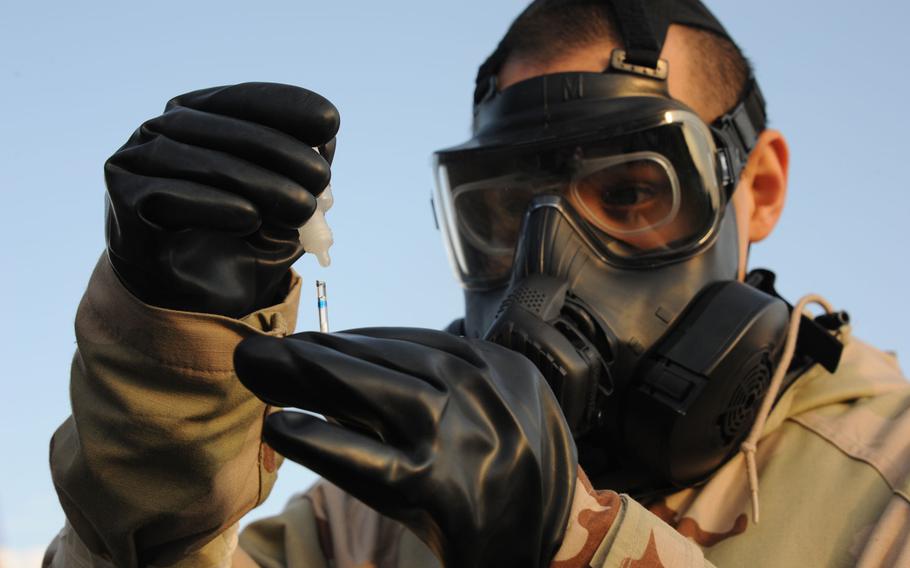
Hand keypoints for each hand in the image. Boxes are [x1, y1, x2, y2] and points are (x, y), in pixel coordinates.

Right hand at [104, 82, 338, 316]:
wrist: (195, 301)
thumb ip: (299, 175)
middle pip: (220, 128)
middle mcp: (161, 131)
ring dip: (254, 182)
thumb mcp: (284, 207)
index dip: (285, 106)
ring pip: (193, 160)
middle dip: (279, 150)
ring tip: (301, 207)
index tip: (330, 121)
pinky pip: (164, 196)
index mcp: (199, 118)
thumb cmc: (240, 243)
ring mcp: (134, 162)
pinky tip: (249, 218)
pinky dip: (211, 205)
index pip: (241, 101)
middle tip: (322, 178)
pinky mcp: (121, 202)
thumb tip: (323, 145)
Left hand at [234, 327, 576, 567]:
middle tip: (265, 347)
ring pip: (378, 392)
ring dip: (312, 374)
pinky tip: (281, 426)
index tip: (312, 340)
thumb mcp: (500, 413)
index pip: (416, 344)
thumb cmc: (512, 477)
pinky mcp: (439, 489)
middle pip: (390, 361)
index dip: (356, 341)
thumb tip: (354, 362)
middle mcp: (485, 395)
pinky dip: (322, 441)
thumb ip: (444, 386)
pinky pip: (369, 462)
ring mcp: (463, 438)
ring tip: (261, 367)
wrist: (537, 550)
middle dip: (323, 350)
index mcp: (503, 370)